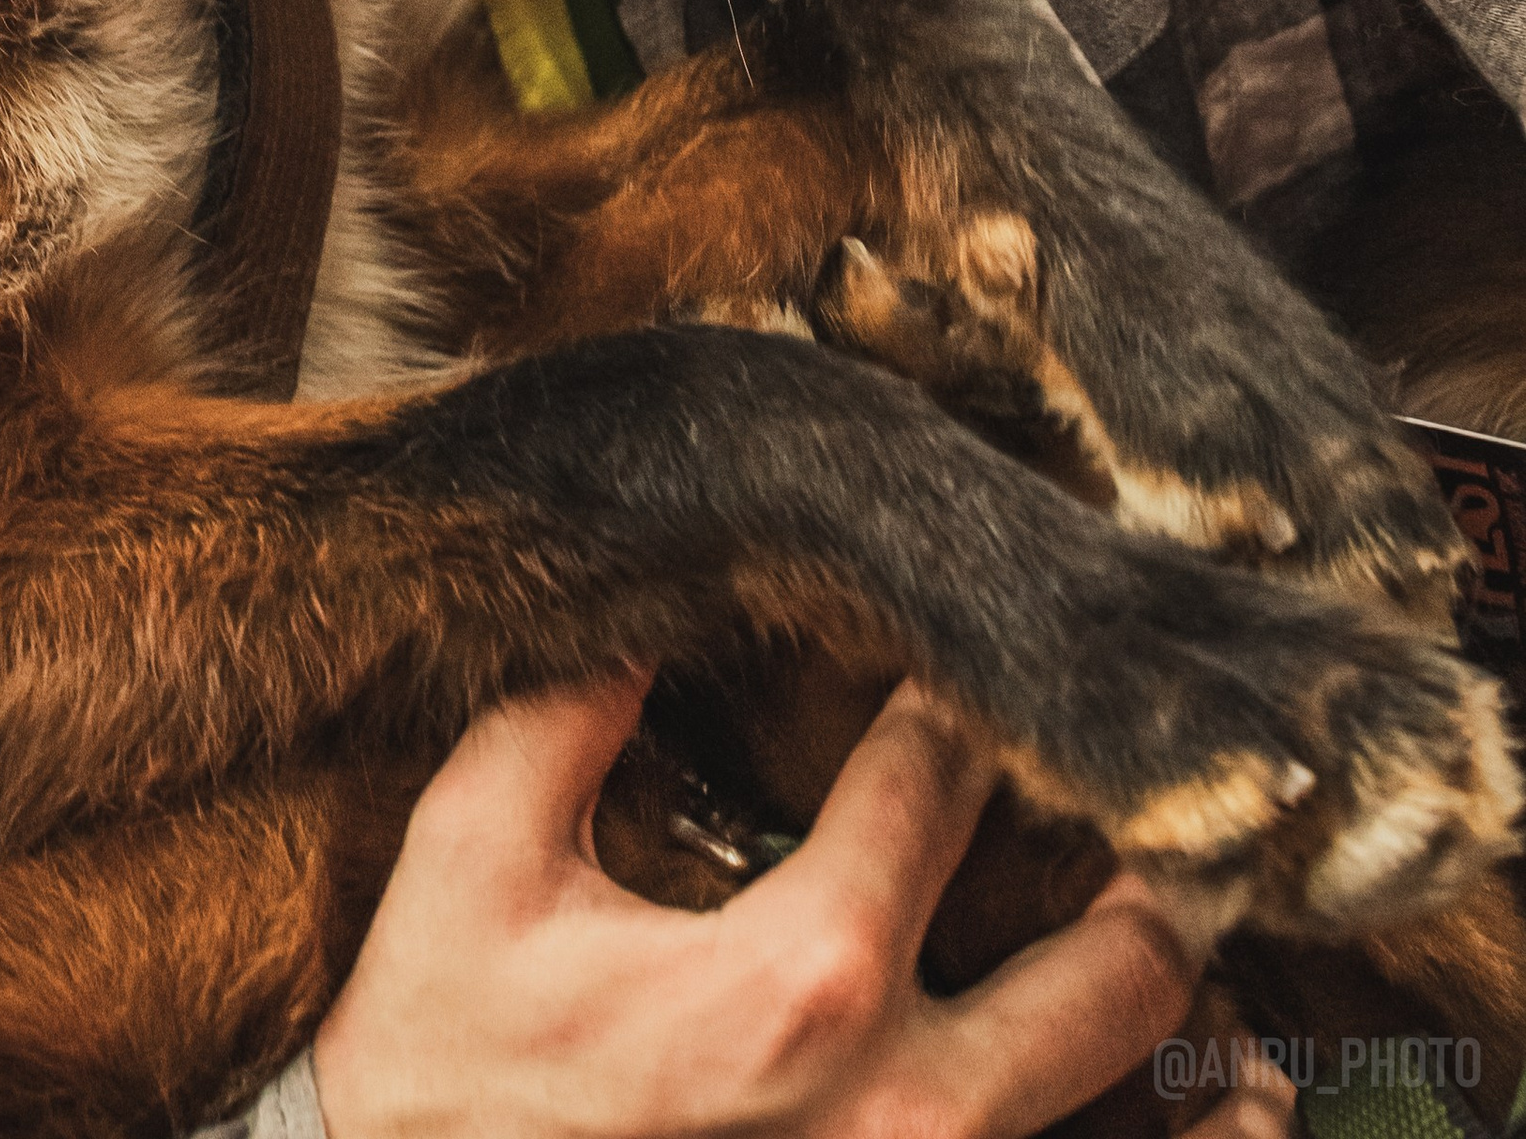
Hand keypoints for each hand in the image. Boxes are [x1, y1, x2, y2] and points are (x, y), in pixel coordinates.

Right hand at [311, 674, 1289, 1138]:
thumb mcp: (472, 866)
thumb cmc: (442, 1069)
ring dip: (1189, 1033)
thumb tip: (643, 590)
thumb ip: (561, 711)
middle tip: (1175, 791)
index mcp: (797, 980)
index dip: (964, 697)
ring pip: (1136, 1117)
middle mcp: (903, 1110)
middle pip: (1110, 967)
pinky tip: (1232, 1108)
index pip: (936, 787)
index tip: (979, 645)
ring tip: (1207, 943)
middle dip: (1148, 861)